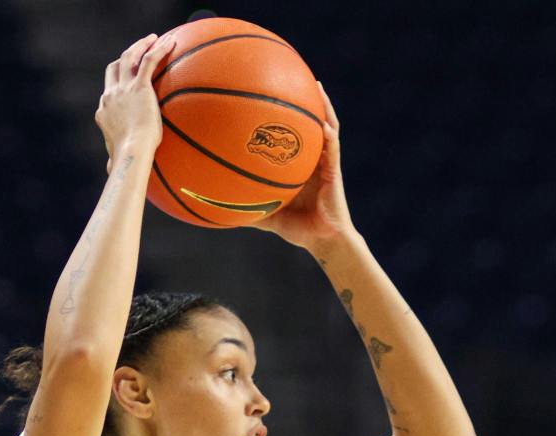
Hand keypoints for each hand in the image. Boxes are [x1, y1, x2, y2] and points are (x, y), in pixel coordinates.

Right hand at [96, 34, 166, 165]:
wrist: (133, 152)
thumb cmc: (127, 160)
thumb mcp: (115, 159)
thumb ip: (113, 160)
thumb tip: (110, 171)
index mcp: (104, 111)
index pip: (108, 91)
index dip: (116, 83)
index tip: (128, 80)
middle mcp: (110, 95)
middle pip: (114, 67)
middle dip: (125, 57)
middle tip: (138, 51)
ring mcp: (123, 89)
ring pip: (128, 57)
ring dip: (140, 45)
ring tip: (153, 39)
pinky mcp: (139, 86)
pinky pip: (149, 61)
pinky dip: (158, 49)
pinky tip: (170, 42)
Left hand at [253, 85, 353, 251]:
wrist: (323, 241)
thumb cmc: (298, 229)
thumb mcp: (268, 216)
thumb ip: (248, 210)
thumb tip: (220, 211)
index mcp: (298, 165)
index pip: (291, 133)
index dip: (283, 114)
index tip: (270, 93)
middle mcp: (312, 158)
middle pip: (309, 122)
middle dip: (303, 99)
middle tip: (292, 75)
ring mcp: (325, 163)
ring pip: (326, 128)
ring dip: (323, 107)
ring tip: (316, 86)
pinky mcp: (335, 172)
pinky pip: (332, 149)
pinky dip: (329, 136)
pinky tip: (324, 124)